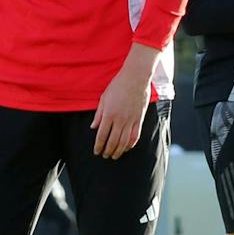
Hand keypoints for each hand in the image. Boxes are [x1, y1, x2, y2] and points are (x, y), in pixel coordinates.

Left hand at [91, 43, 157, 157]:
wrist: (136, 78)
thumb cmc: (118, 86)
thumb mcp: (103, 98)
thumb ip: (98, 114)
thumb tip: (93, 127)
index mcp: (109, 114)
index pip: (102, 135)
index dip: (98, 145)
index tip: (96, 151)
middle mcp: (120, 119)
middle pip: (113, 141)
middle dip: (107, 150)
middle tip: (104, 156)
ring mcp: (131, 120)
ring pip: (124, 141)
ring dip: (118, 151)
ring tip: (114, 156)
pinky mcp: (140, 119)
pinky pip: (135, 135)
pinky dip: (131, 144)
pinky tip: (127, 148)